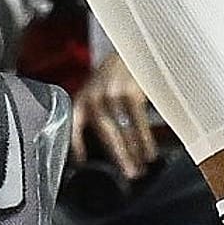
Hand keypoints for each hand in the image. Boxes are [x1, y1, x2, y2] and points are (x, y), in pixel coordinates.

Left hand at [72, 54, 161, 181]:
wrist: (128, 48)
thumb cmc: (114, 77)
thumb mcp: (97, 94)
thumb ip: (100, 118)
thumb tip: (112, 149)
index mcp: (81, 100)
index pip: (74, 129)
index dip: (77, 149)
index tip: (83, 165)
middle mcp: (94, 98)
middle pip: (107, 136)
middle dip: (119, 159)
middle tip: (129, 175)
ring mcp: (111, 95)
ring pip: (124, 133)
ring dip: (134, 154)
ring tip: (141, 168)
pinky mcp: (129, 93)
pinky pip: (138, 124)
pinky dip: (145, 141)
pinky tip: (149, 153)